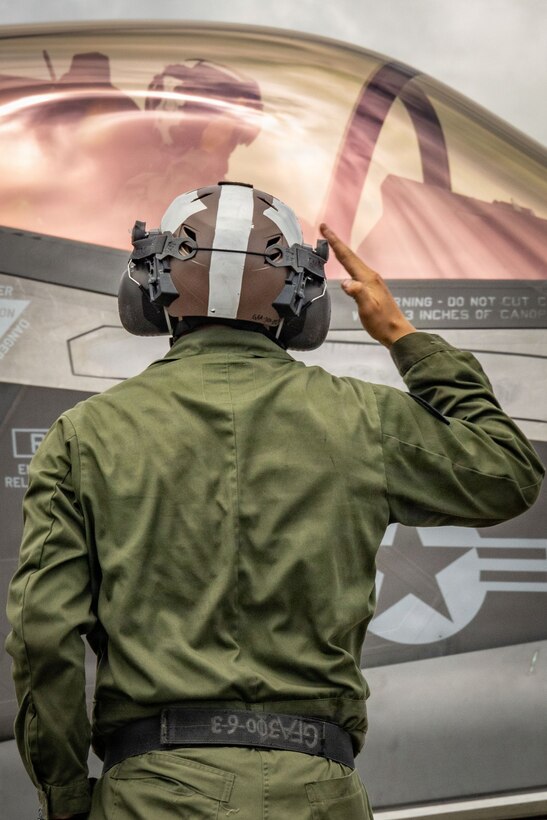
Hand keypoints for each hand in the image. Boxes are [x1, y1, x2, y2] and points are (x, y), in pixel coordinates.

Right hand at [320, 223, 416, 346]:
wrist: (396, 332)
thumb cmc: (382, 322)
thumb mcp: (368, 309)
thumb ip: (357, 294)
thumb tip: (345, 282)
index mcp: (368, 278)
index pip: (347, 257)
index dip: (335, 242)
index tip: (324, 229)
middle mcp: (370, 276)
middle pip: (350, 255)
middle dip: (336, 241)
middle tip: (324, 229)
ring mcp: (371, 281)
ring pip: (352, 261)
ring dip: (341, 251)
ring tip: (331, 243)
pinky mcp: (371, 287)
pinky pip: (355, 270)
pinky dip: (346, 262)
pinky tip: (345, 265)